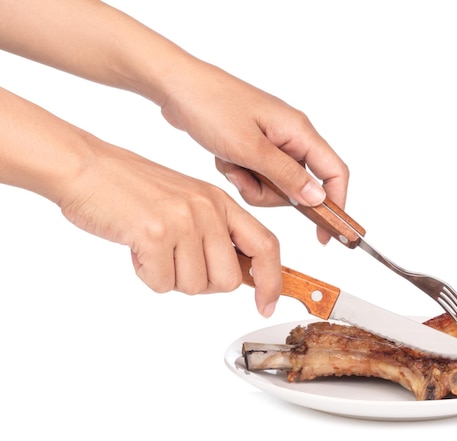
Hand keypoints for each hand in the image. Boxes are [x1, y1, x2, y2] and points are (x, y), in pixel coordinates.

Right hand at [58, 140, 282, 316]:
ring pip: (194, 286)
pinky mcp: (155, 234)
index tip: (267, 304)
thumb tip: (242, 276)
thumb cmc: (133, 189)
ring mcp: (183, 221)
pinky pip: (162, 283)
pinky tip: (137, 249)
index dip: (272, 280)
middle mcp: (208, 209)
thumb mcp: (189, 202)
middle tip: (175, 261)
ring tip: (152, 247)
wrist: (86, 168)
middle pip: (227, 280)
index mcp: (220, 201)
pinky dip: (147, 275)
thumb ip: (217, 234)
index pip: (265, 245)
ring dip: (169, 277)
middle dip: (201, 282)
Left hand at [159, 61, 349, 243]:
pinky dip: (240, 175)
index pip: (334, 172)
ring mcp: (272, 141)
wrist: (176, 86)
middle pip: (300, 185)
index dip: (336, 204)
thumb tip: (319, 198)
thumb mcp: (250, 148)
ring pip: (276, 185)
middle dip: (272, 193)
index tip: (325, 234)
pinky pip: (257, 176)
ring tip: (230, 165)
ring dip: (251, 184)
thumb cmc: (212, 107)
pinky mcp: (254, 146)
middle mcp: (291, 136)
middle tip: (244, 180)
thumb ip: (286, 175)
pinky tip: (223, 158)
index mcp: (299, 131)